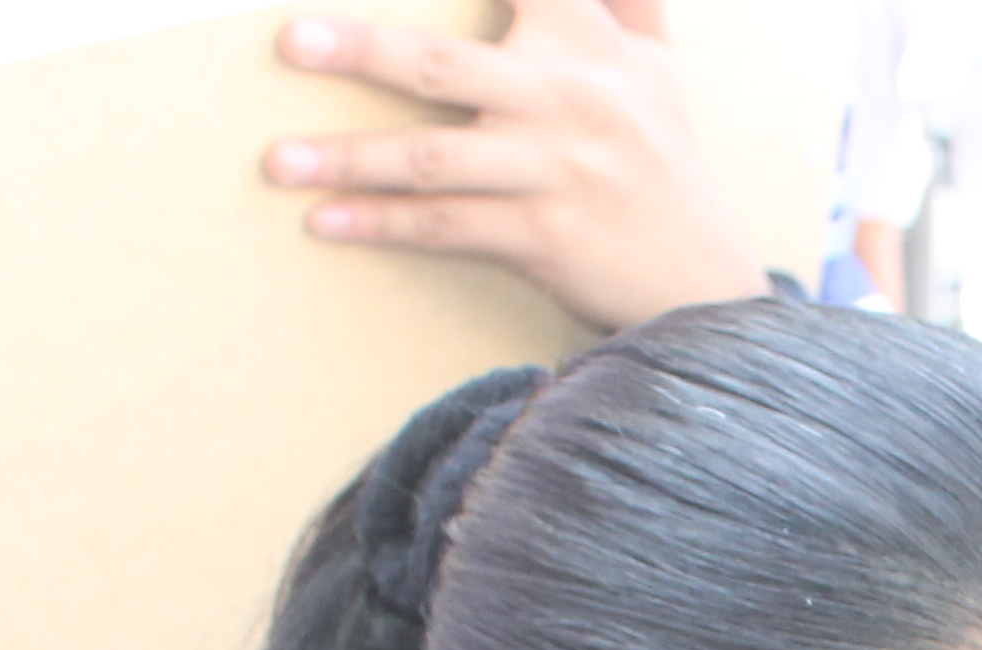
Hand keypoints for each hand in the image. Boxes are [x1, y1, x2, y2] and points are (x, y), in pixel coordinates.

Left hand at [270, 0, 762, 330]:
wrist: (703, 278)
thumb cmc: (663, 156)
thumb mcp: (655, 65)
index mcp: (588, 39)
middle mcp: (571, 97)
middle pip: (445, 65)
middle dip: (363, 50)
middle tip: (292, 40)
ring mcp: (556, 170)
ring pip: (434, 158)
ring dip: (350, 159)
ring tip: (277, 160)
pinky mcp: (545, 236)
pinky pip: (447, 225)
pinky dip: (384, 224)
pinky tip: (326, 221)